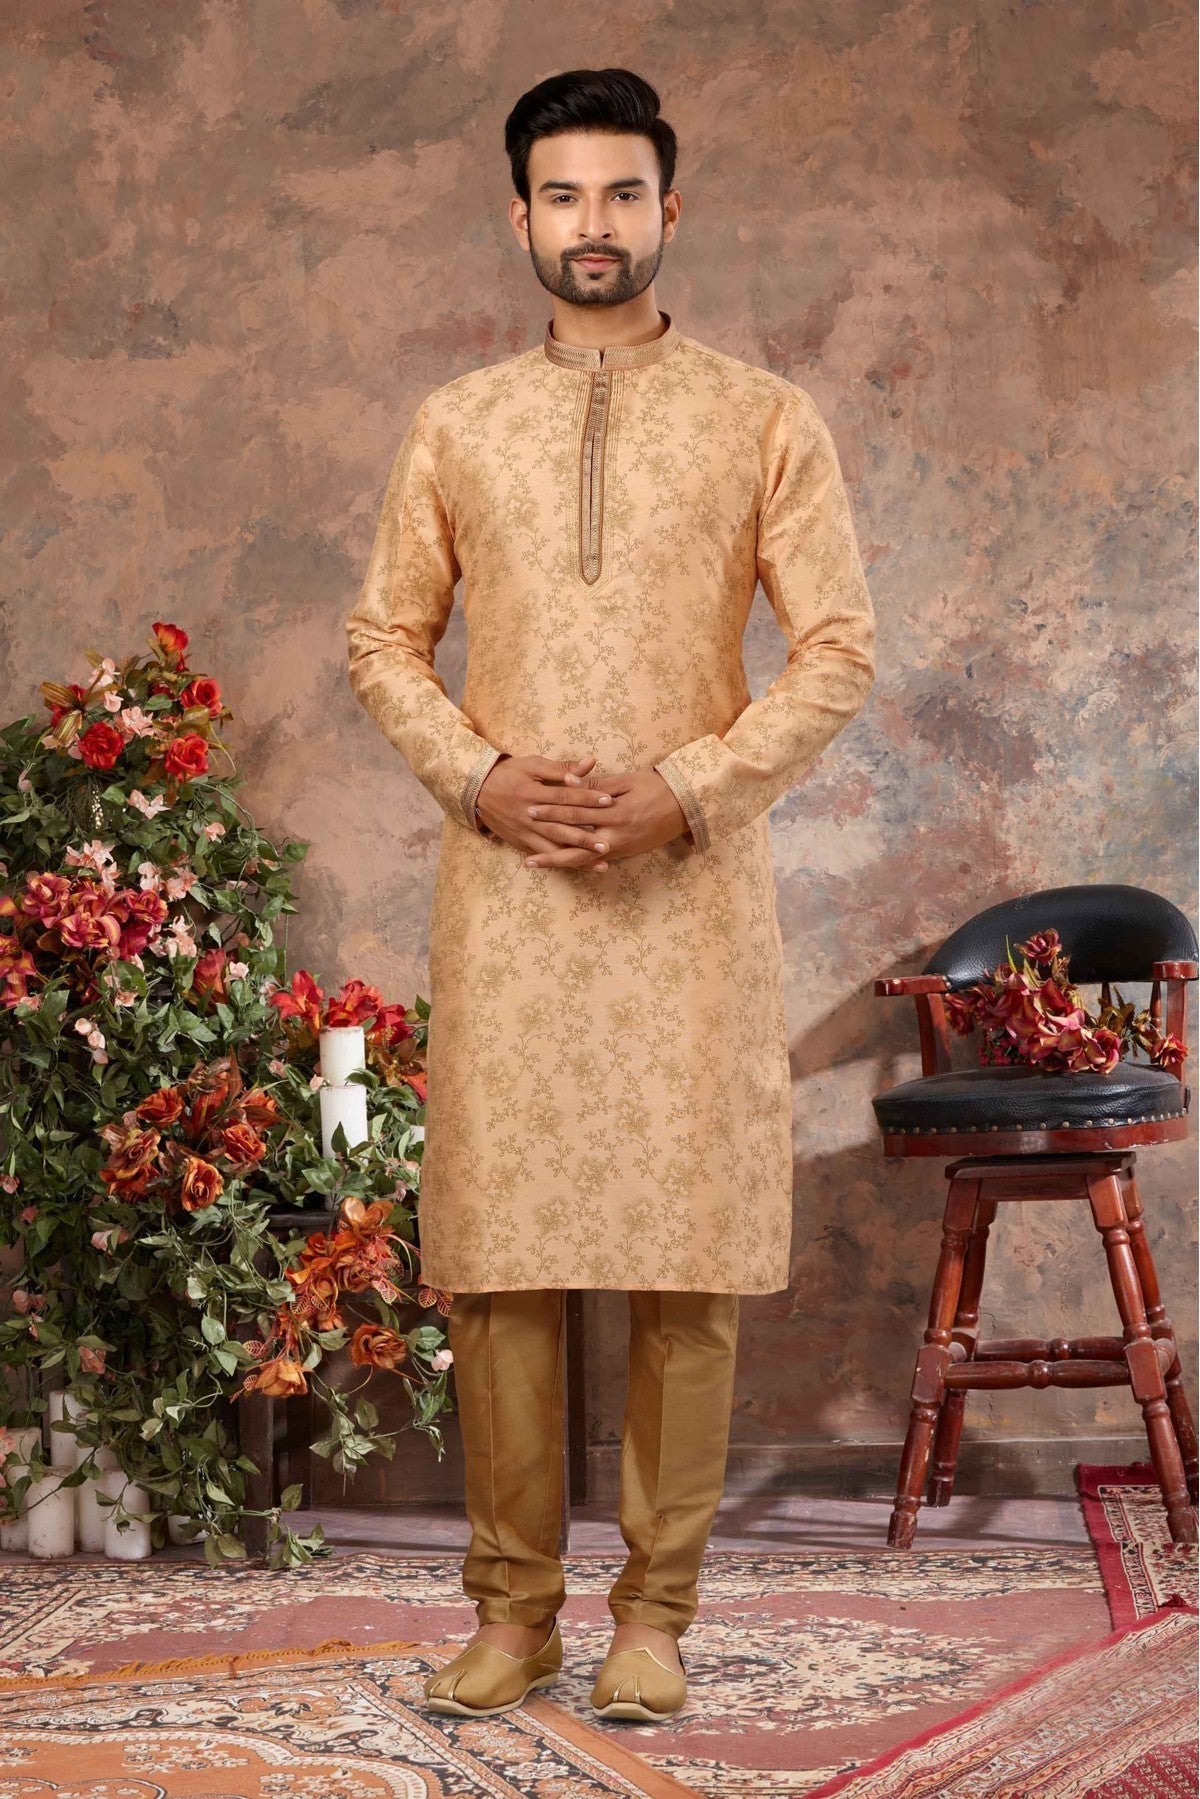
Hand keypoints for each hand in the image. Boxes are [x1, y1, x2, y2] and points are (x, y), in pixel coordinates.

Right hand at [476, 753, 619, 871]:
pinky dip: (561, 862)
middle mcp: (529, 816)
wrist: (476, 790)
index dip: (587, 798)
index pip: (564, 796)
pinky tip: (578, 867)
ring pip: (553, 847)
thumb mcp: (533, 764)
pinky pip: (543, 855)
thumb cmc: (508, 774)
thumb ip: (562, 767)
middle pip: (560, 827)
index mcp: (533, 793)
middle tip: (607, 842)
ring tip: (599, 861)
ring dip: (576, 856)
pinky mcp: (521, 843)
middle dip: (584, 837)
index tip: (608, 801)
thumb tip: (590, 763)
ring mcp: (524, 832)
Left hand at [517, 764, 688, 868]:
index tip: (531, 809)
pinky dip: (578, 864)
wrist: (687, 805)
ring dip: (558, 862)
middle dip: (548, 844)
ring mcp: (621, 847)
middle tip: (523, 846)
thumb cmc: (657, 787)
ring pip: (583, 859)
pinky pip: (596, 860)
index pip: (576, 813)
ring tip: (534, 863)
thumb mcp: (627, 781)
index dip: (552, 811)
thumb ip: (597, 786)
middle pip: (574, 842)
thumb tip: (569, 783)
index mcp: (615, 812)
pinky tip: (561, 865)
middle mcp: (616, 835)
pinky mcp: (626, 853)